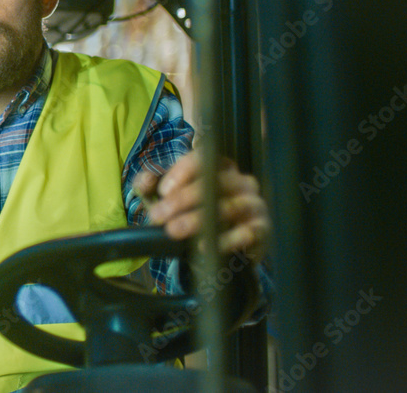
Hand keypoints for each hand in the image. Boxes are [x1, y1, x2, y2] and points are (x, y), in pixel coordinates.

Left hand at [135, 150, 269, 260]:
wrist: (218, 248)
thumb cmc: (192, 215)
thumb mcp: (168, 199)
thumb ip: (151, 185)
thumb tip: (144, 180)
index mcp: (219, 168)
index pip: (204, 159)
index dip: (182, 171)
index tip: (162, 190)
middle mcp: (240, 181)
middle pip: (215, 182)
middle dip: (182, 199)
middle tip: (158, 215)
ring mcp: (254, 204)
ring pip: (229, 207)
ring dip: (197, 219)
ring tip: (174, 230)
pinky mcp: (261, 230)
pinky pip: (247, 233)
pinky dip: (225, 240)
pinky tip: (204, 247)